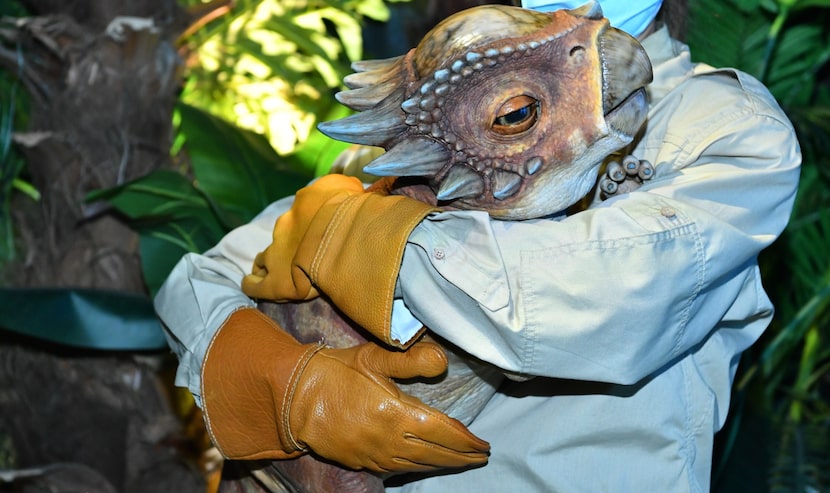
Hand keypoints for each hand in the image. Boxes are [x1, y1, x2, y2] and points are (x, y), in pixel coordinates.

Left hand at [240, 175, 437, 347]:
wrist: (346, 240)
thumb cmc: (360, 215)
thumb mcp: (363, 191)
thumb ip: (363, 188)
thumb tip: (371, 183)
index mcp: (308, 199)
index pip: (307, 208)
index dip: (314, 220)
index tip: (324, 229)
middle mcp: (288, 222)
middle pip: (286, 231)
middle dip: (293, 241)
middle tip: (306, 253)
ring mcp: (277, 251)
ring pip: (266, 256)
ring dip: (270, 261)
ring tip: (273, 268)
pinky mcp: (275, 280)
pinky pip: (256, 283)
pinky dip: (253, 283)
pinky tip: (250, 285)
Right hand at [292, 340, 490, 471]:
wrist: (296, 398)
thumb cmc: (336, 373)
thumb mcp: (374, 358)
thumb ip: (411, 360)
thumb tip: (441, 361)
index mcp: (398, 415)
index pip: (444, 432)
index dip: (466, 440)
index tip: (483, 443)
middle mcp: (391, 441)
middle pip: (436, 454)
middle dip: (462, 456)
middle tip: (480, 455)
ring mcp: (376, 454)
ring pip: (419, 465)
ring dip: (443, 464)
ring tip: (461, 461)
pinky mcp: (363, 461)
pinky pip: (398, 469)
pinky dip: (418, 468)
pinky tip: (424, 464)